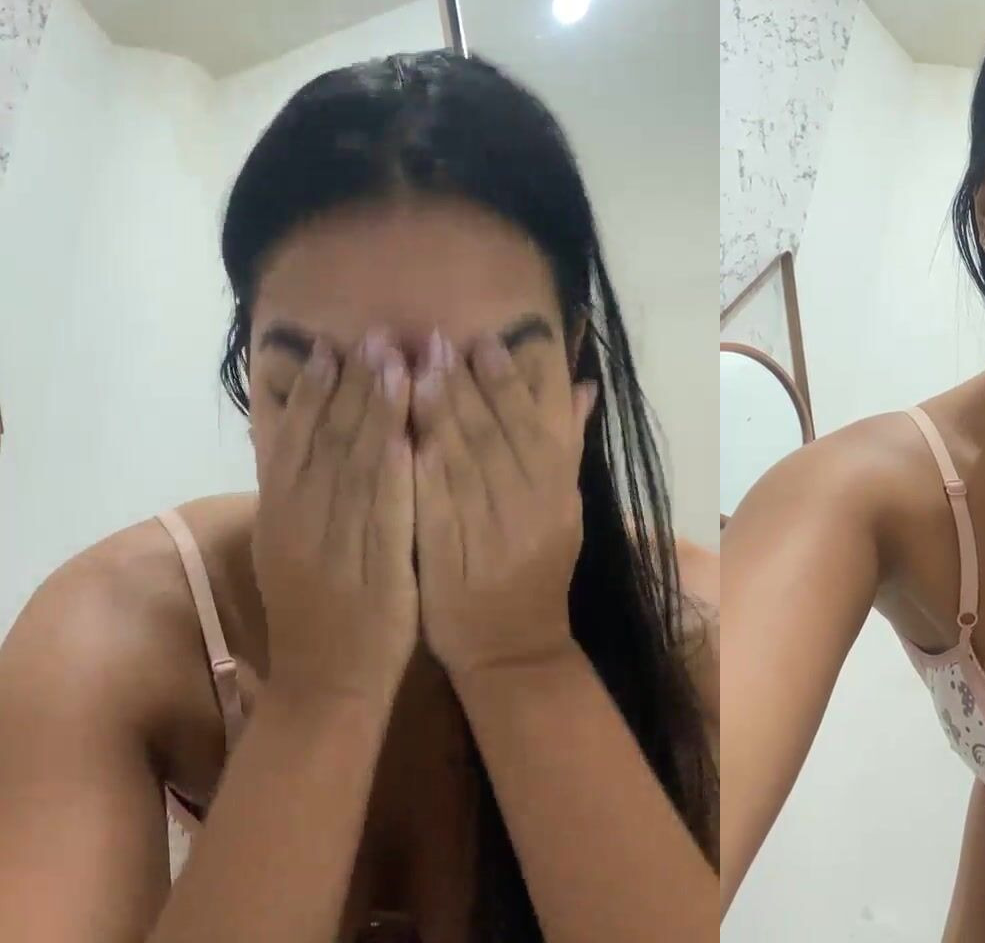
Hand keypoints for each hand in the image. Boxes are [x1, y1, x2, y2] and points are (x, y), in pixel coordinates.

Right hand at [252, 330, 419, 710]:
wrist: (324, 683)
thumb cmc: (316, 612)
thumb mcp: (290, 547)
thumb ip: (296, 495)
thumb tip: (295, 440)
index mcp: (281, 515)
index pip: (293, 441)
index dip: (312, 391)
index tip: (331, 346)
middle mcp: (303, 522)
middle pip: (324, 442)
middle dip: (350, 385)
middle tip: (372, 335)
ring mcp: (337, 545)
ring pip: (356, 468)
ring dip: (375, 412)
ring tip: (396, 363)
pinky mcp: (374, 570)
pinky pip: (384, 515)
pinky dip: (395, 474)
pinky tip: (411, 437)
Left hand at [409, 328, 597, 680]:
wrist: (513, 648)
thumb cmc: (536, 572)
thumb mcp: (563, 509)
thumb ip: (566, 448)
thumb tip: (582, 385)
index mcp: (556, 494)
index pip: (533, 426)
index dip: (509, 384)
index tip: (484, 342)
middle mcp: (527, 510)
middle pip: (494, 438)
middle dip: (464, 385)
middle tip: (436, 340)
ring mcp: (488, 536)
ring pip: (461, 467)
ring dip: (435, 416)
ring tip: (409, 371)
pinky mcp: (449, 561)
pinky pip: (434, 510)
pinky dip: (419, 473)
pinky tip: (398, 438)